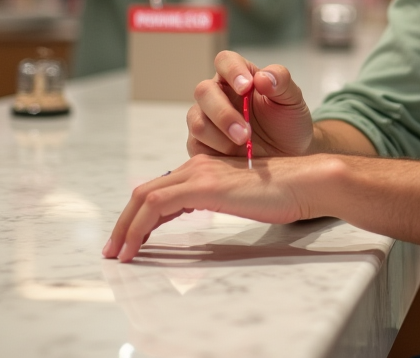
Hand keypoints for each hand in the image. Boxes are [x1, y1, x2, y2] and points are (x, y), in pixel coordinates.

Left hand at [102, 153, 335, 261]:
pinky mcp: (204, 186)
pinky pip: (157, 206)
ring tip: (119, 253)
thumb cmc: (284, 193)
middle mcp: (197, 166)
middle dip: (123, 222)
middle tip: (113, 250)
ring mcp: (200, 174)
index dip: (137, 216)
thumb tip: (196, 220)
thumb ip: (216, 202)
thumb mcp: (240, 199)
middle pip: (144, 192)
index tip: (128, 241)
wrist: (306, 182)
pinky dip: (139, 227)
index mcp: (205, 168)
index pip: (159, 190)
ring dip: (125, 227)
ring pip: (145, 197)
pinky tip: (136, 248)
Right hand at [187, 51, 313, 158]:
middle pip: (204, 91)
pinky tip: (235, 156)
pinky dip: (216, 150)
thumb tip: (262, 77)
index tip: (246, 87)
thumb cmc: (287, 123)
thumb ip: (281, 82)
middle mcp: (218, 95)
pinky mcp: (201, 144)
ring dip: (220, 134)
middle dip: (224, 113)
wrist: (288, 156)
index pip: (225, 61)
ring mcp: (206, 119)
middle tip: (246, 133)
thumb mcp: (292, 100)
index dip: (232, 71)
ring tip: (244, 144)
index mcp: (238, 76)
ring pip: (197, 120)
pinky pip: (197, 144)